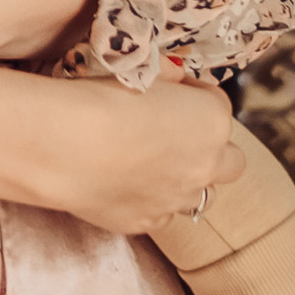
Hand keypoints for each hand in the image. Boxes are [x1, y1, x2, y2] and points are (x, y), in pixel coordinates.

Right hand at [49, 73, 236, 235]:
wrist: (64, 145)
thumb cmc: (100, 97)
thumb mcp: (140, 71)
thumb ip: (168, 77)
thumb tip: (173, 80)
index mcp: (211, 120)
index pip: (218, 104)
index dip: (193, 96)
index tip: (170, 93)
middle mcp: (206, 165)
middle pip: (231, 162)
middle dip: (211, 150)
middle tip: (176, 137)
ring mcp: (178, 200)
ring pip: (200, 196)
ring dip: (185, 180)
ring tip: (148, 165)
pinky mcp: (148, 224)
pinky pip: (162, 215)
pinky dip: (151, 202)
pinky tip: (122, 185)